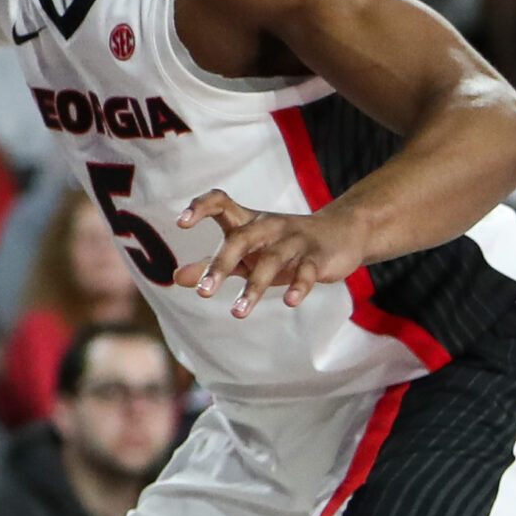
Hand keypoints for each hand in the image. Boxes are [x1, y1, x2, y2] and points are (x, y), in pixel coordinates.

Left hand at [173, 190, 372, 318]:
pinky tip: (290, 302)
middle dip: (221, 264)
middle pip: (241, 239)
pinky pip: (306, 271)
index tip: (180, 223)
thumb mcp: (245, 253)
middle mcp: (268, 225)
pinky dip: (299, 286)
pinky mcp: (317, 257)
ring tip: (237, 313)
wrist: (340, 234)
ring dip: (254, 288)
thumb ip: (211, 264)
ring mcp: (294, 240)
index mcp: (247, 220)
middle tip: (203, 292)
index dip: (199, 207)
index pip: (219, 201)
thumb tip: (175, 278)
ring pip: (272, 260)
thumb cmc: (280, 245)